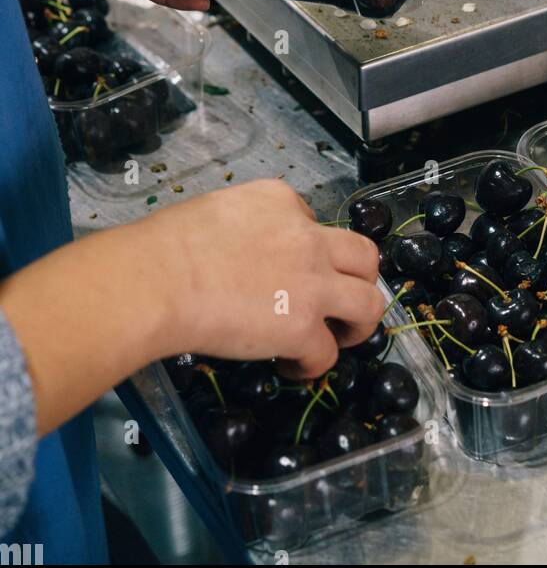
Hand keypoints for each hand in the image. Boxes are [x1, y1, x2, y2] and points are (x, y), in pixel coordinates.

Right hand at [1, 179, 382, 435]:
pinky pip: (327, 351)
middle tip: (340, 300)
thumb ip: (245, 226)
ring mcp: (311, 282)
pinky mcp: (302, 326)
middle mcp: (307, 236)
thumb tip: (244, 252)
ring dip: (358, 323)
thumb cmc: (164, 247)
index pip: (312, 222)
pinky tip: (293, 367)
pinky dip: (313, 364)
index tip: (288, 269)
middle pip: (363, 255)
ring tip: (338, 336)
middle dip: (359, 279)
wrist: (156, 280)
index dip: (305, 249)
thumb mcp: (215, 212)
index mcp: (280, 200)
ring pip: (369, 302)